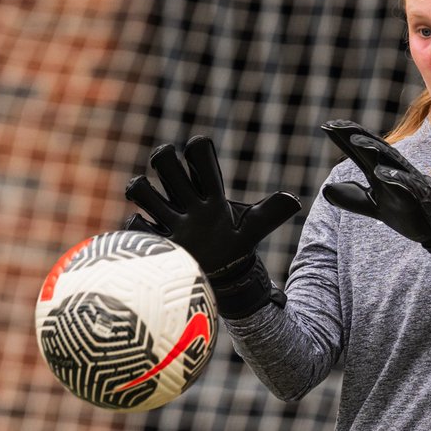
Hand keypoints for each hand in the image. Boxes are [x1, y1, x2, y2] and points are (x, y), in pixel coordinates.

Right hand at [125, 136, 299, 317]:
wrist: (219, 279)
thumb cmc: (233, 247)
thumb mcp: (251, 230)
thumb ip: (270, 214)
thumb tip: (294, 201)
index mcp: (208, 192)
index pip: (199, 153)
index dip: (198, 151)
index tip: (202, 164)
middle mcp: (184, 200)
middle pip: (163, 159)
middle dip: (164, 160)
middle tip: (176, 181)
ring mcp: (168, 219)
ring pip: (140, 188)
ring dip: (144, 190)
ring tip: (160, 210)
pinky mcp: (157, 241)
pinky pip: (135, 225)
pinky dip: (143, 229)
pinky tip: (161, 240)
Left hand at [320, 120, 430, 270]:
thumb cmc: (405, 210)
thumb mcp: (373, 205)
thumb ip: (352, 197)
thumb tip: (326, 191)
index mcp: (380, 171)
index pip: (359, 151)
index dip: (343, 138)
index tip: (326, 126)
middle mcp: (392, 170)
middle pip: (372, 147)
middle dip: (355, 134)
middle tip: (336, 124)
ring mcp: (406, 180)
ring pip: (388, 160)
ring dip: (372, 149)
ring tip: (355, 141)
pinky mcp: (418, 193)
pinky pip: (406, 184)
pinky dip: (394, 177)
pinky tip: (380, 172)